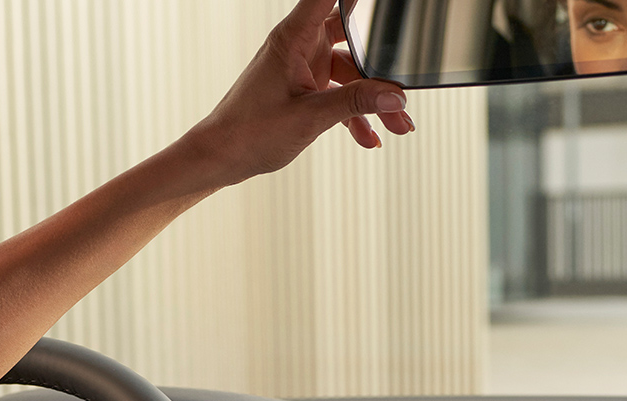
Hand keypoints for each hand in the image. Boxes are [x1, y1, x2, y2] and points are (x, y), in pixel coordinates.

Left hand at [181, 0, 412, 187]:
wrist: (220, 158)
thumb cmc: (247, 132)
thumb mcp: (309, 117)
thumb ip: (355, 103)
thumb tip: (395, 98)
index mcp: (294, 37)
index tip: (387, 4)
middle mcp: (299, 46)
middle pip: (353, 40)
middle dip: (381, 66)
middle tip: (406, 88)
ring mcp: (303, 67)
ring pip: (350, 74)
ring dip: (373, 99)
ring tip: (398, 125)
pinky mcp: (304, 89)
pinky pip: (339, 94)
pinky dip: (354, 114)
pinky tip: (370, 137)